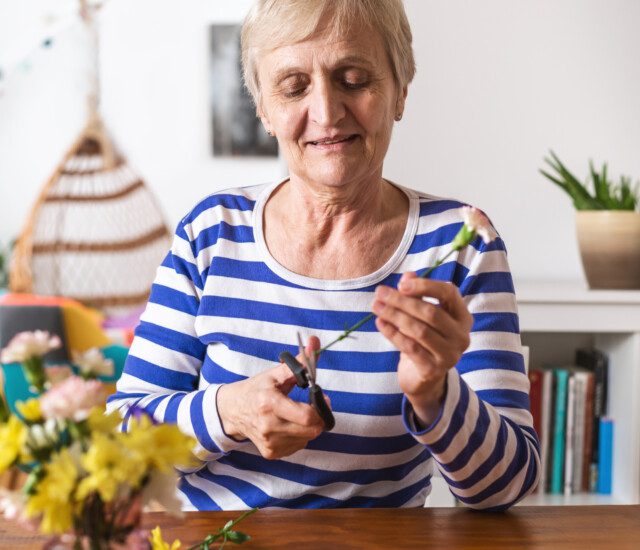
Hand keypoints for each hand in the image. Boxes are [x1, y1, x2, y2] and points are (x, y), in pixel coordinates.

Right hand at [216, 336, 326, 458]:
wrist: (232, 410)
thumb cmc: (257, 389)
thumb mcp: (275, 373)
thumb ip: (300, 361)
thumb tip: (316, 342)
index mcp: (270, 404)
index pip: (307, 417)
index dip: (321, 408)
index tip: (321, 398)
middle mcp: (268, 426)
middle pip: (311, 430)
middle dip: (318, 417)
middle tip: (313, 405)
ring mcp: (269, 442)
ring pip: (307, 439)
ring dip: (308, 427)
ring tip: (296, 414)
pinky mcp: (270, 453)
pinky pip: (297, 446)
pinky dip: (299, 436)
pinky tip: (288, 425)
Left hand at [372, 272, 472, 425]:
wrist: (423, 377)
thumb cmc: (424, 339)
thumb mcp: (422, 315)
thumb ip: (417, 294)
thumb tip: (407, 275)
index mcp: (462, 317)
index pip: (449, 293)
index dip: (425, 285)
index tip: (401, 284)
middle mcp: (461, 336)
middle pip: (430, 312)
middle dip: (402, 301)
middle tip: (380, 293)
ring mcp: (449, 355)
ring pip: (418, 330)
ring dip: (394, 315)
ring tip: (376, 306)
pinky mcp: (433, 369)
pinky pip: (409, 347)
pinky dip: (392, 333)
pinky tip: (380, 323)